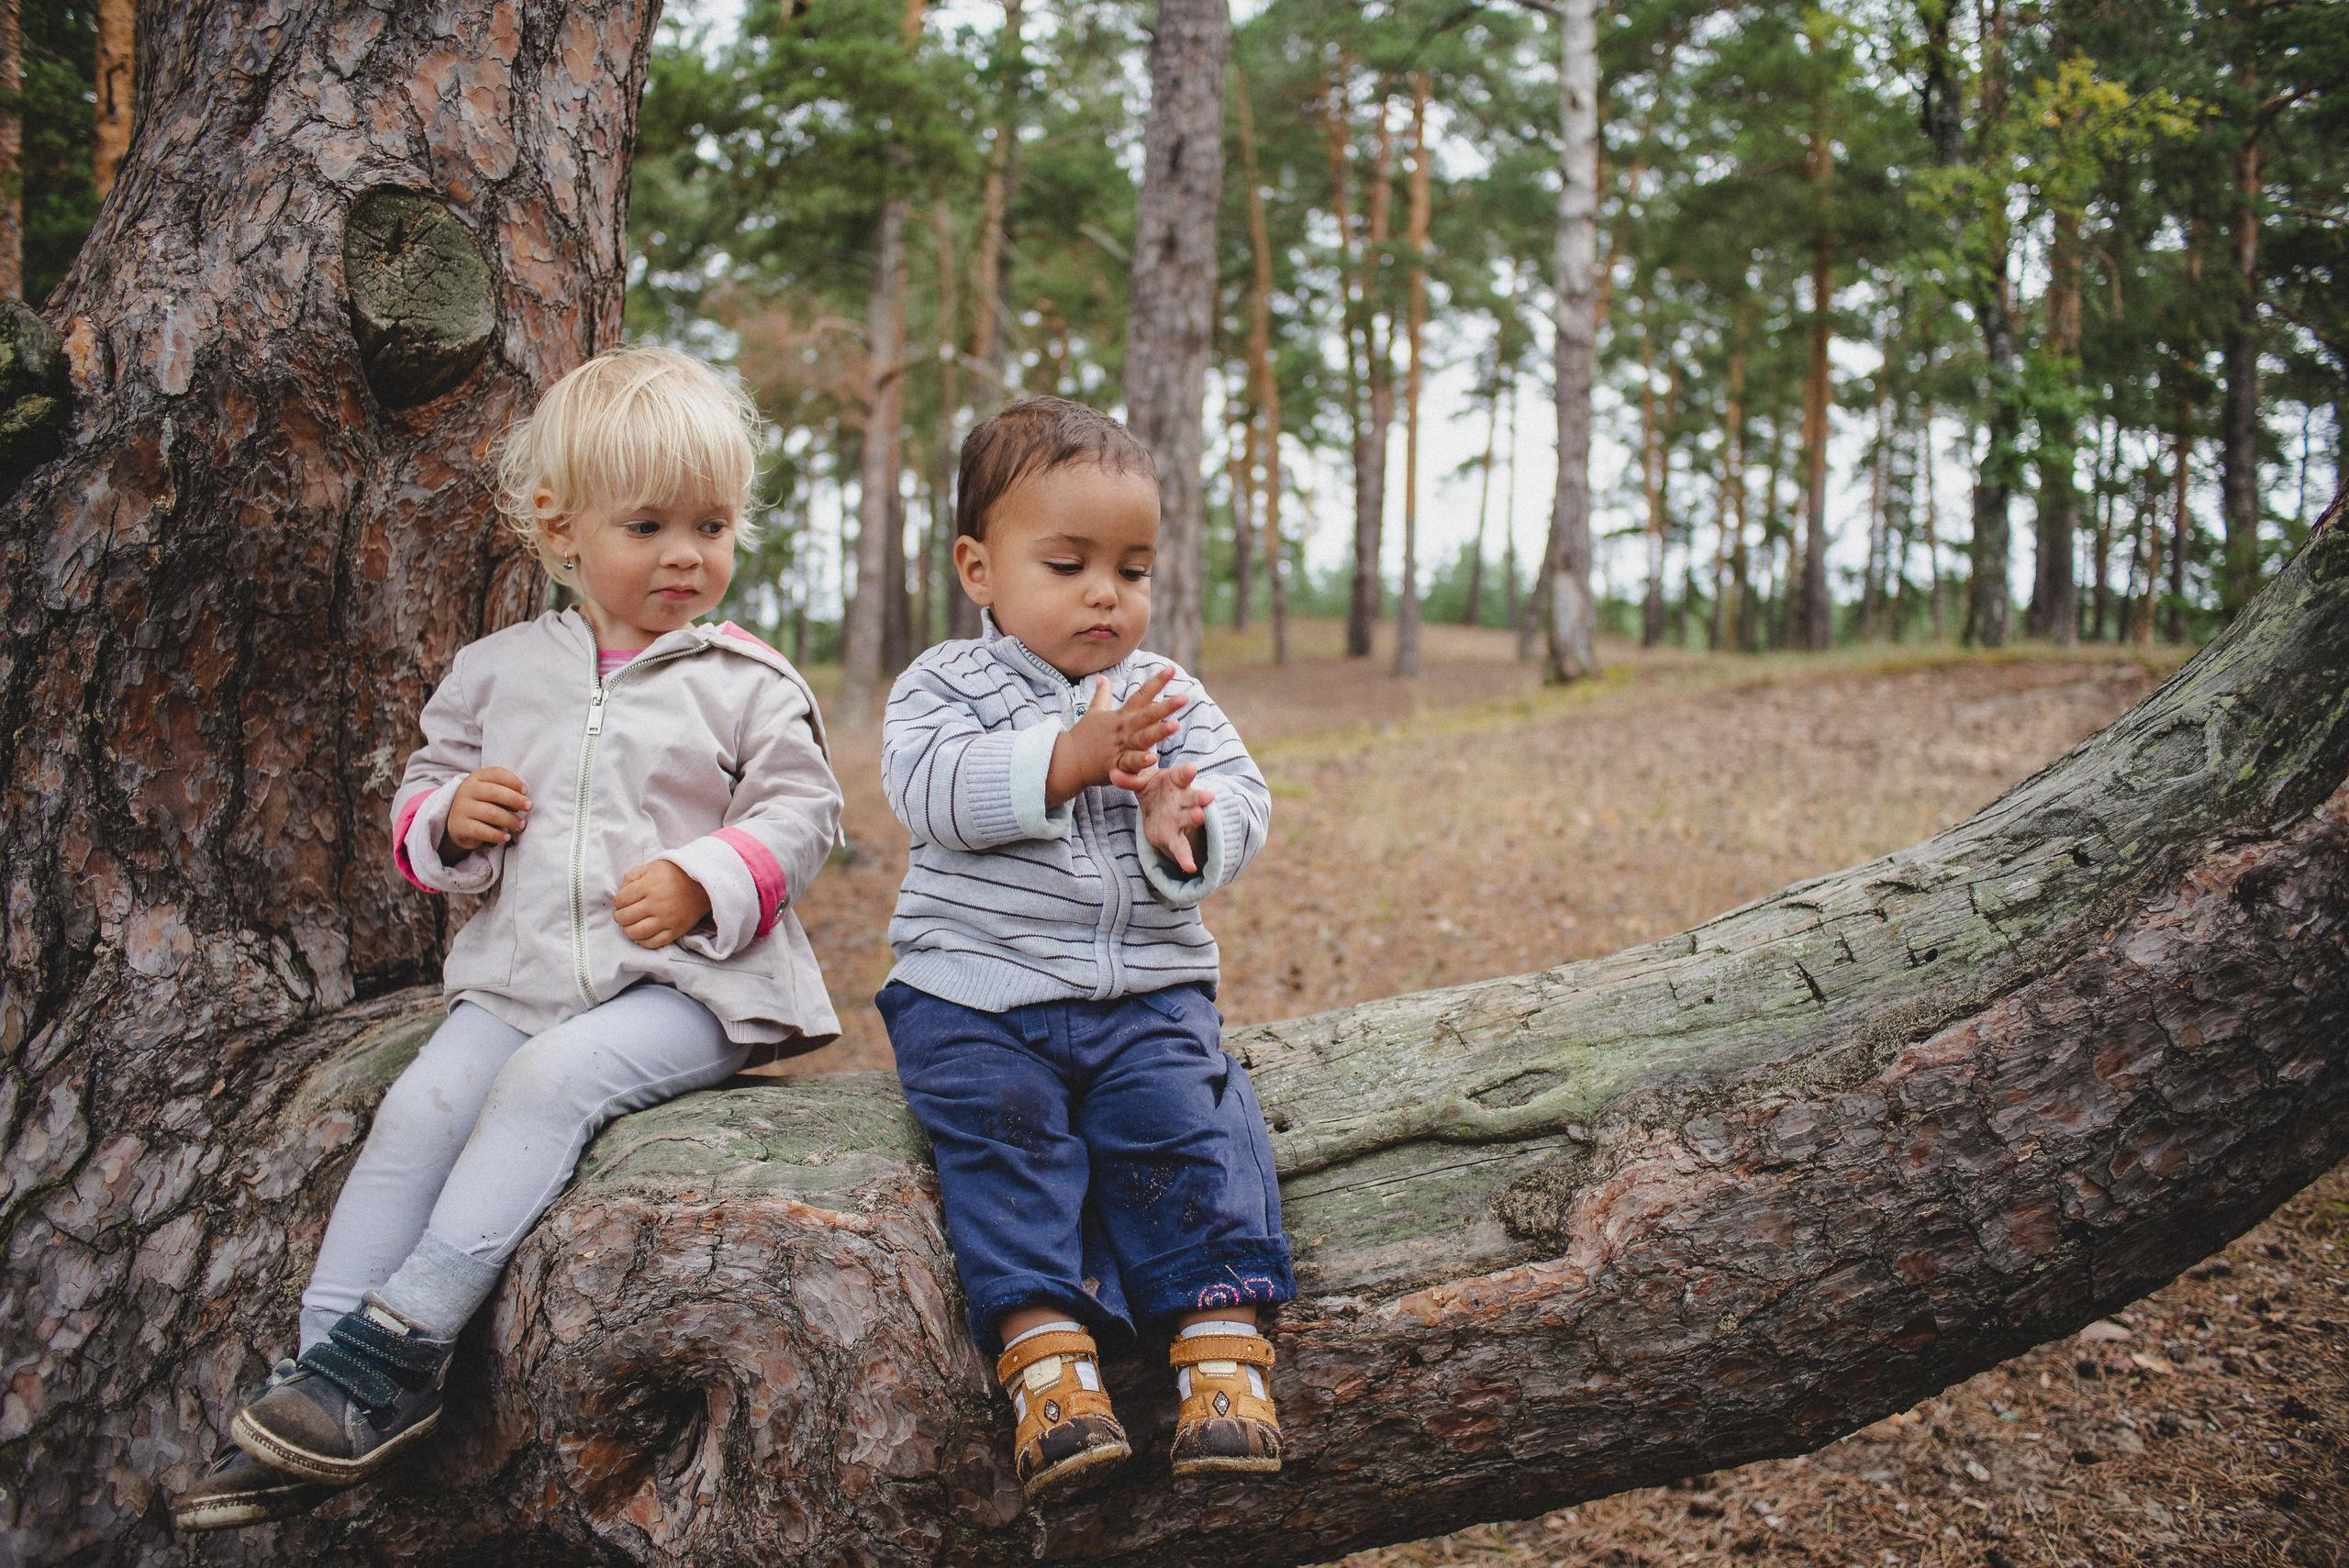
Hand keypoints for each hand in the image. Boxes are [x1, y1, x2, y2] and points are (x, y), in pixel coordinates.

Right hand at [443, 767, 530, 853]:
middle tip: (529, 806)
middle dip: (515, 799)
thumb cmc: (482, 804)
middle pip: (494, 792)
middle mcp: (467, 790)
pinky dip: (496, 835)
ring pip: (491, 813)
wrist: (457, 823)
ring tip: (521, 825)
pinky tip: (506, 837)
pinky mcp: (460, 826)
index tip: (525, 791)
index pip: (496, 774)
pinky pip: (481, 831)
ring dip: (510, 820)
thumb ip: (505, 792)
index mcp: (476, 778)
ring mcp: (462, 808)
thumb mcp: (491, 793)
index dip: (513, 781)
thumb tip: (524, 801)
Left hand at [613, 860, 712, 948]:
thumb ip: (632, 876)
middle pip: (626, 917)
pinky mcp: (676, 930)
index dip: (617, 902)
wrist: (704, 883)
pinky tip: (640, 936)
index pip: (621, 900)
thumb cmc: (676, 873)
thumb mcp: (652, 866)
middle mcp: (657, 904)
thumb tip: (621, 892)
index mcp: (649, 886)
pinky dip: (643, 942)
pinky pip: (654, 943)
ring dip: (627, 931)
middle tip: (622, 914)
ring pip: (637, 932)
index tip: (622, 902)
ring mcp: (667, 919)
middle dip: (619, 917)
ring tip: (629, 926)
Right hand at [1046, 667, 1186, 806]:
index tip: (1171, 669)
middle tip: (1185, 697)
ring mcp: (1120, 747)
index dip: (1156, 682)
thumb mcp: (1093, 712)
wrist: (1067, 760)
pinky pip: (1129, 764)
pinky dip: (1140, 762)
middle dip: (1166, 706)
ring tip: (1176, 725)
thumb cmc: (1083, 736)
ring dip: (1158, 732)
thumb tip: (1103, 677)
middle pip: (1147, 715)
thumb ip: (1102, 695)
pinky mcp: (1115, 766)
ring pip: (1142, 738)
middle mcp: (1123, 729)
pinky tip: (1152, 759)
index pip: (1141, 695)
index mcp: (1121, 716)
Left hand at [1114, 760, 1214, 875]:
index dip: (1187, 772)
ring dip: (1196, 819)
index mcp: (1176, 782)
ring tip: (1199, 817)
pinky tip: (1190, 868)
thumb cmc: (1153, 788)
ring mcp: (1181, 820)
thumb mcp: (1141, 781)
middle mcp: (1183, 800)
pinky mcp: (1175, 838)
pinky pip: (1182, 849)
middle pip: (1194, 798)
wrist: (1159, 808)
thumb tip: (1112, 774)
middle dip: (1200, 798)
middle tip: (1208, 796)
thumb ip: (1129, 779)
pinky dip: (1186, 858)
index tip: (1192, 769)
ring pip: (1191, 820)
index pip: (1182, 775)